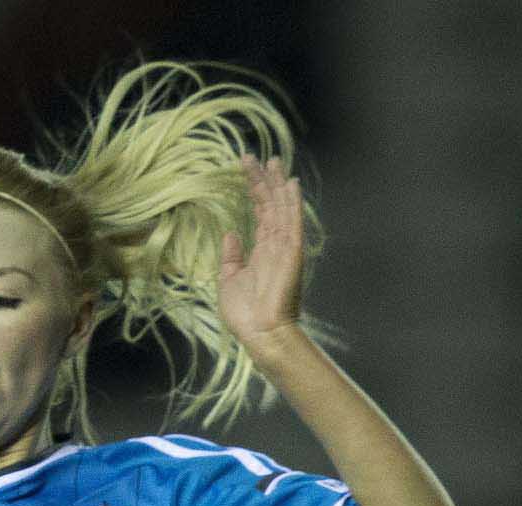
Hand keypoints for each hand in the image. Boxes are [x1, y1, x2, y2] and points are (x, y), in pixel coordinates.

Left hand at [218, 155, 307, 351]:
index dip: (253, 190)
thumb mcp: (229, 280)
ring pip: (282, 207)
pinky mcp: (292, 252)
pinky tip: (290, 184)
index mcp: (261, 249)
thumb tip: (230, 233)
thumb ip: (231, 256)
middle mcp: (275, 243)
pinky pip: (293, 222)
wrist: (261, 333)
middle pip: (270, 204)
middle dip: (263, 180)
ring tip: (272, 161)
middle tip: (255, 157)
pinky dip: (291, 202)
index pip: (259, 212)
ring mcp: (285, 246)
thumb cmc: (245, 314)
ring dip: (277, 184)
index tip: (245, 169)